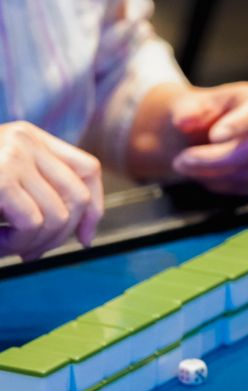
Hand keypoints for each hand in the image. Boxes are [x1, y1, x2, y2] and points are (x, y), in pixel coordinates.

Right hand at [0, 121, 102, 260]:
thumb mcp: (6, 182)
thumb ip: (41, 192)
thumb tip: (86, 235)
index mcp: (31, 137)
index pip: (88, 168)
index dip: (95, 208)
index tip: (86, 239)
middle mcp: (25, 139)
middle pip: (78, 196)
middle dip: (62, 236)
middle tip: (34, 253)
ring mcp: (13, 155)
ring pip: (58, 215)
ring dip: (35, 243)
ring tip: (11, 249)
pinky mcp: (0, 177)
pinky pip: (33, 222)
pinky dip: (18, 243)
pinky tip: (0, 242)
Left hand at [170, 82, 247, 194]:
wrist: (203, 131)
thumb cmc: (200, 114)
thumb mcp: (188, 105)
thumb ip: (186, 110)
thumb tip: (183, 122)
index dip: (238, 125)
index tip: (213, 136)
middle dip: (216, 158)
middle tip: (182, 160)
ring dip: (212, 173)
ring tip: (183, 165)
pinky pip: (246, 186)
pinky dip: (219, 183)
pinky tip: (200, 173)